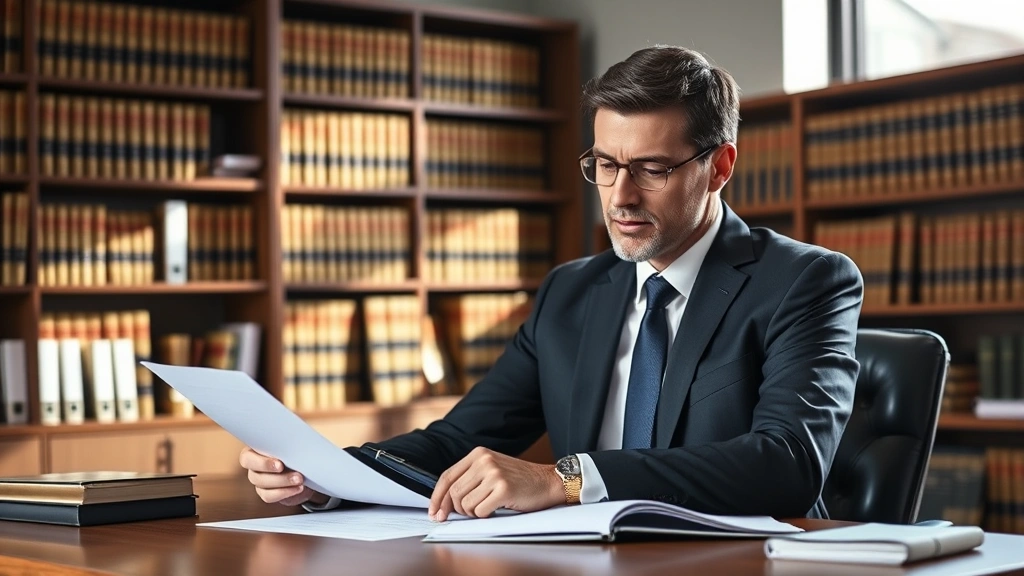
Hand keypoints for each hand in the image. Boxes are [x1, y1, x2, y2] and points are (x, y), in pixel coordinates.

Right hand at [239, 446, 329, 506]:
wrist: (305, 467)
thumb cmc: (297, 448)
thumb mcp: (295, 441)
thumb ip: (291, 441)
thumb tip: (300, 442)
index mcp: (254, 450)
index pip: (247, 458)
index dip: (262, 462)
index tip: (280, 464)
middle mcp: (253, 467)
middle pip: (254, 474)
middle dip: (275, 476)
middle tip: (293, 473)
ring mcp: (258, 481)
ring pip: (263, 486)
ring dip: (283, 483)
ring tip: (300, 480)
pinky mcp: (266, 493)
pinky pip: (270, 496)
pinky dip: (285, 493)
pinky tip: (298, 488)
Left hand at [428, 447, 563, 521]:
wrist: (548, 481)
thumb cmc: (519, 480)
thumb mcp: (491, 469)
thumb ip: (469, 478)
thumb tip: (443, 502)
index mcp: (478, 453)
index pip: (447, 477)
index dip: (437, 497)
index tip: (434, 512)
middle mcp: (484, 460)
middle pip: (454, 493)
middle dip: (456, 510)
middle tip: (467, 514)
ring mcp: (494, 474)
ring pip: (465, 504)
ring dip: (473, 513)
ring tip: (487, 507)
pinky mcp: (503, 489)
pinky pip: (480, 511)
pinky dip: (485, 516)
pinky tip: (497, 508)